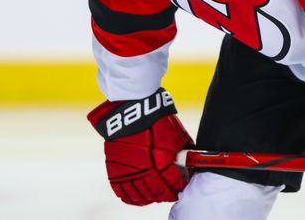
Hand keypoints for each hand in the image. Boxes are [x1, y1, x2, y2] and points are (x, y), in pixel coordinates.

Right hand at [88, 88, 193, 205]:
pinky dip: (129, 196)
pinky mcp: (115, 167)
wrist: (131, 106)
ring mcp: (129, 169)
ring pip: (139, 195)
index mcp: (163, 161)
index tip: (179, 187)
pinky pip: (121, 190)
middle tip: (167, 193)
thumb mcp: (176, 134)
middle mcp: (146, 169)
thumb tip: (190, 161)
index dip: (178, 187)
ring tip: (152, 196)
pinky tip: (136, 196)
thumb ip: (183, 151)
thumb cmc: (157, 117)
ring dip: (148, 198)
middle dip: (164, 194)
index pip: (174, 184)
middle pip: (157, 193)